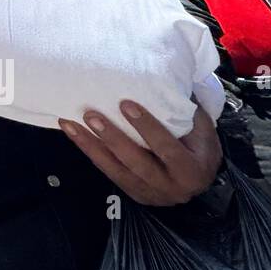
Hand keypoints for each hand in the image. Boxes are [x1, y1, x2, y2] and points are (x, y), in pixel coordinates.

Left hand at [60, 102, 221, 206]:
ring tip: (70, 124)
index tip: (126, 104)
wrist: (200, 174)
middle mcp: (173, 188)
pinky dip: (90, 152)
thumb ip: (183, 108)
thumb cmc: (198, 141)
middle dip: (112, 139)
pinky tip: (74, 135)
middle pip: (138, 164)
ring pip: (117, 170)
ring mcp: (152, 194)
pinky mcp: (134, 193)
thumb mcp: (200, 126)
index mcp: (193, 170)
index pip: (168, 149)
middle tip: (90, 115)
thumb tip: (162, 75)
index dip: (147, 128)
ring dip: (91, 146)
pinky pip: (108, 172)